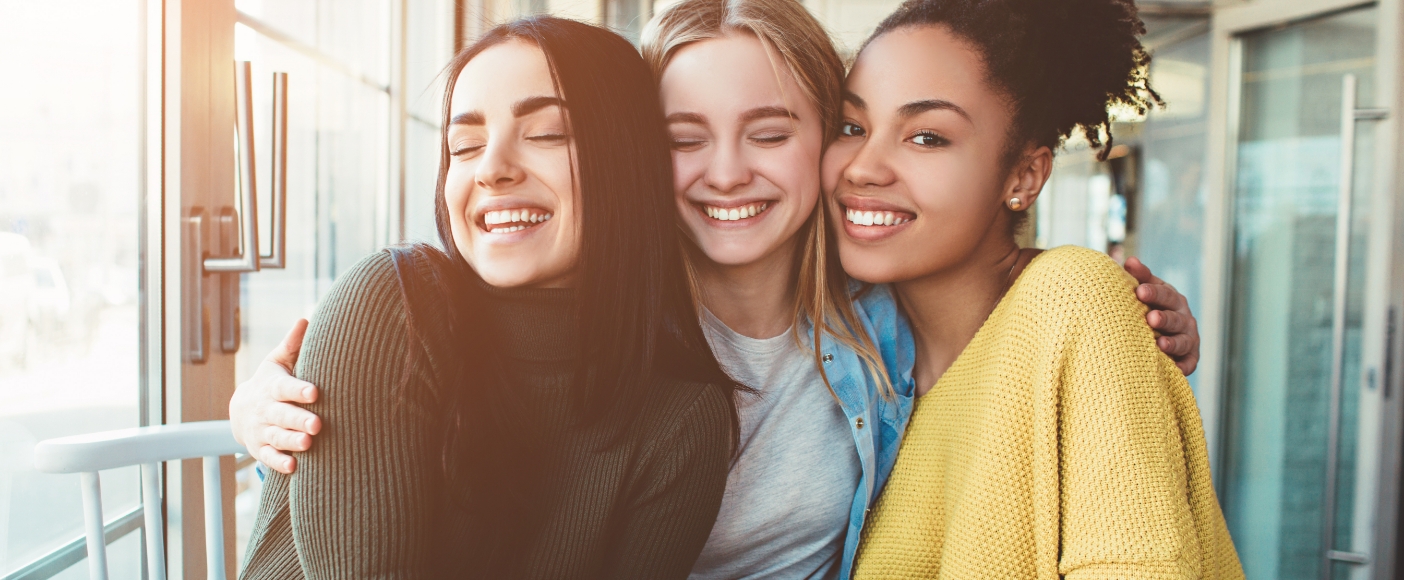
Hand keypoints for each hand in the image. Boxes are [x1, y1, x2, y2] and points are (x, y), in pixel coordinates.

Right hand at [229, 319, 321, 473]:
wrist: (242, 409)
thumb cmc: (271, 382)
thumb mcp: (277, 361)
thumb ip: (292, 344)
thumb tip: (306, 318)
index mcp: (272, 387)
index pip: (285, 388)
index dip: (298, 390)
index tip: (315, 392)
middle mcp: (266, 410)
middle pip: (282, 415)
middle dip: (298, 420)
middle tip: (317, 424)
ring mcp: (262, 431)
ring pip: (277, 437)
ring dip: (291, 442)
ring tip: (308, 444)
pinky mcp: (260, 449)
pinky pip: (269, 458)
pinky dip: (279, 463)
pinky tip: (294, 467)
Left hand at [1124, 257, 1199, 375]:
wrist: (1158, 337)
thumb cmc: (1147, 308)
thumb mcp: (1144, 291)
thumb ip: (1138, 277)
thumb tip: (1129, 260)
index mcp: (1171, 298)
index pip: (1163, 293)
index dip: (1153, 292)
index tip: (1139, 291)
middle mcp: (1183, 316)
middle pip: (1175, 316)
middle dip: (1164, 317)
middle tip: (1151, 318)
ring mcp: (1188, 338)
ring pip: (1183, 340)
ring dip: (1173, 342)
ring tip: (1160, 344)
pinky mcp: (1190, 359)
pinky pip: (1188, 363)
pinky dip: (1183, 366)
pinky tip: (1175, 369)